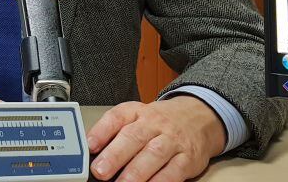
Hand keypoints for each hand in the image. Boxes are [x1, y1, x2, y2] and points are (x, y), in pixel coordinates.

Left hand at [86, 96, 226, 181]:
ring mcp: (173, 140)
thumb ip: (114, 132)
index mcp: (136, 112)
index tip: (89, 146)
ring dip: (136, 172)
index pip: (116, 117)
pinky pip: (174, 171)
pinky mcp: (188, 158)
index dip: (101, 131)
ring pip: (154, 154)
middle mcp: (154, 123)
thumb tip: (91, 152)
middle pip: (133, 137)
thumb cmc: (158, 122)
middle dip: (115, 156)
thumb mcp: (135, 117)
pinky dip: (160, 181)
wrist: (198, 117)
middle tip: (100, 171)